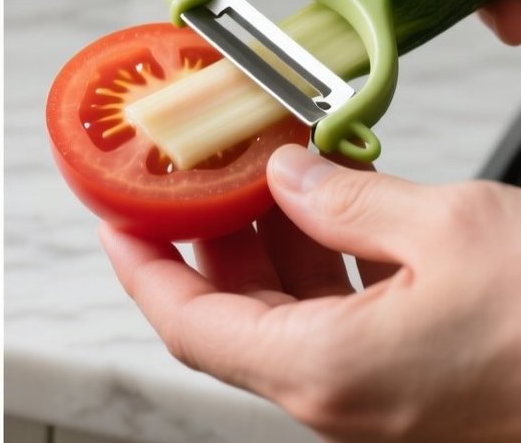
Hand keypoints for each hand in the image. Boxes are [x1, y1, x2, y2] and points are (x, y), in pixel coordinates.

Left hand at [102, 144, 520, 441]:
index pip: (183, 321)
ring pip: (291, 315)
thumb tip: (291, 172)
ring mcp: (386, 402)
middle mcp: (344, 400)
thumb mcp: (454, 229)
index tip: (113, 209)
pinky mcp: (428, 389)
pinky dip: (331, 261)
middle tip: (196, 164)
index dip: (138, 261)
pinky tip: (343, 202)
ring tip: (267, 164)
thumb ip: (350, 201)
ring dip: (272, 240)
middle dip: (207, 233)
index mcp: (325, 370)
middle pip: (231, 315)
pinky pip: (348, 322)